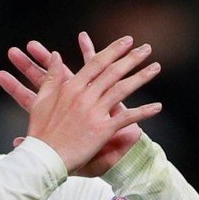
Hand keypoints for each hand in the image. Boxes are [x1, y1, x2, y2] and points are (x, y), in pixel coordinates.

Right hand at [0, 32, 161, 175]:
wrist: (44, 157)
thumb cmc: (41, 132)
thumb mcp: (42, 99)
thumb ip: (52, 77)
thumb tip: (56, 56)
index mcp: (71, 87)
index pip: (96, 62)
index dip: (113, 50)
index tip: (125, 42)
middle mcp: (84, 96)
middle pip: (113, 72)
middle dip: (132, 58)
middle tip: (146, 48)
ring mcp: (94, 112)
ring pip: (123, 89)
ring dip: (141, 77)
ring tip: (155, 67)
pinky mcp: (102, 130)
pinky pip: (127, 118)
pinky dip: (143, 112)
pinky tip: (157, 107)